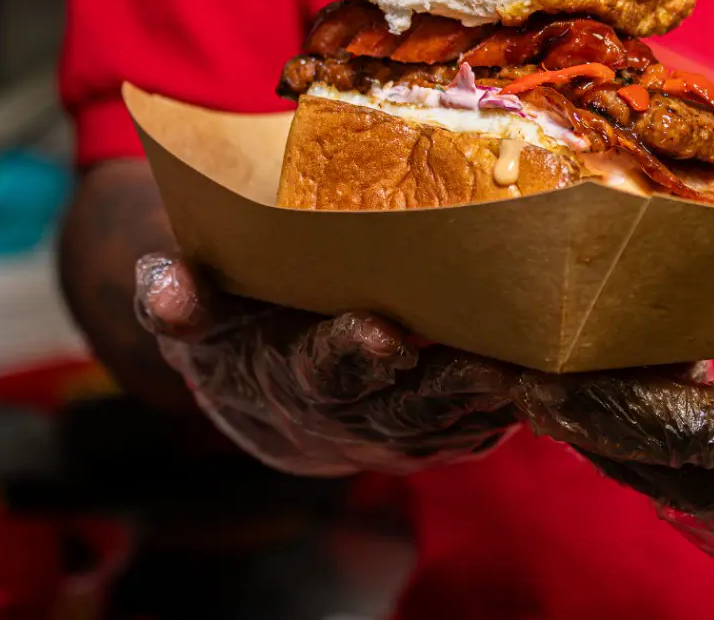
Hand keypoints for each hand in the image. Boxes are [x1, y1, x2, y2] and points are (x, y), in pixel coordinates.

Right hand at [135, 253, 519, 475]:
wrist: (271, 398)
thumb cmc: (242, 333)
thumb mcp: (200, 315)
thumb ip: (179, 299)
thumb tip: (160, 284)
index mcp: (297, 381)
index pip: (323, 373)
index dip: (349, 356)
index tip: (378, 331)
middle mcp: (356, 417)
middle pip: (406, 407)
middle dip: (445, 385)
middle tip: (488, 359)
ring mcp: (408, 429)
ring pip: (458, 421)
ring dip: (496, 400)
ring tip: (535, 366)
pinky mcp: (450, 428)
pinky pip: (488, 423)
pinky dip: (520, 406)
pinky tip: (553, 376)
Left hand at [514, 265, 713, 565]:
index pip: (678, 431)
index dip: (605, 399)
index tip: (537, 364)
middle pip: (647, 458)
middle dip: (573, 415)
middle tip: (500, 364)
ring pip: (650, 469)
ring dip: (588, 427)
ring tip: (526, 375)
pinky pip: (674, 470)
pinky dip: (625, 435)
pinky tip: (591, 393)